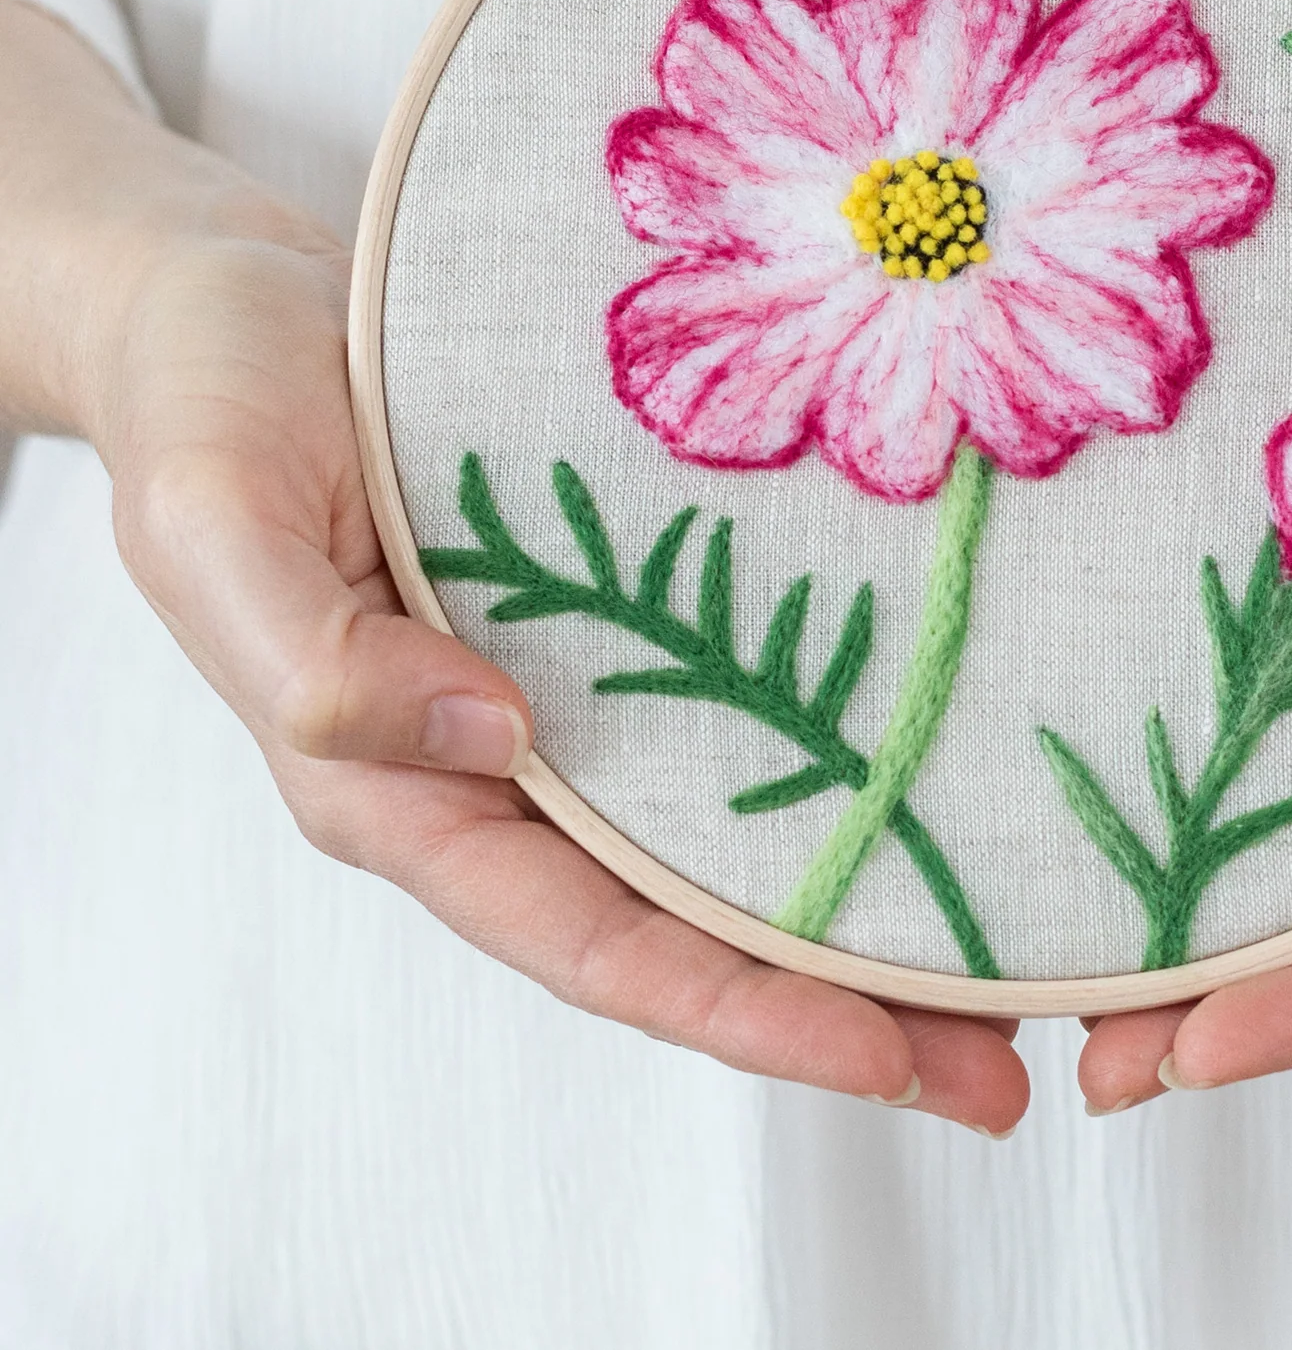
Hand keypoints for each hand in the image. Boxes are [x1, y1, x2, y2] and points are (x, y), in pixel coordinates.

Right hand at [1, 1, 1026, 1134]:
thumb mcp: (219, 520)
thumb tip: (489, 738)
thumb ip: (319, 661)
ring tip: (1020, 954)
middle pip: (691, 924)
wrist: (236, 290)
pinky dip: (837, 761)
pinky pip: (736, 709)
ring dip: (869, 905)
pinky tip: (941, 769)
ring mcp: (570, 690)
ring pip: (734, 837)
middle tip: (1007, 1063)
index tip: (890, 1054)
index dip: (741, 1010)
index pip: (593, 941)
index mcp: (403, 790)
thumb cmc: (208, 398)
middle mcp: (503, 766)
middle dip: (846, 1003)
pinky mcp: (618, 610)